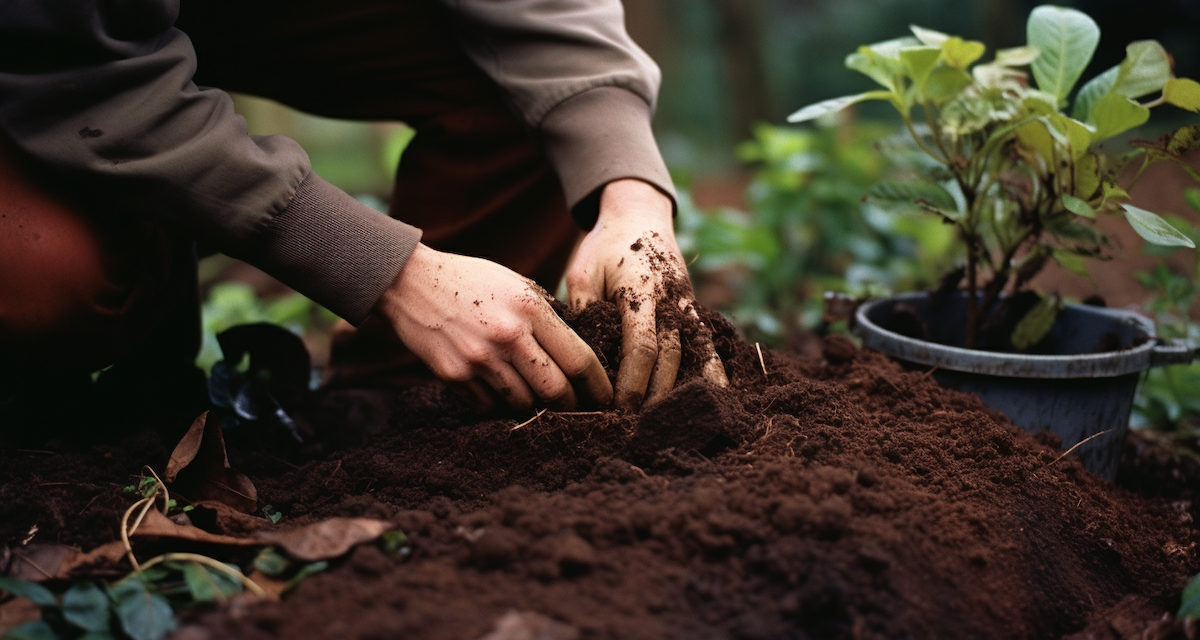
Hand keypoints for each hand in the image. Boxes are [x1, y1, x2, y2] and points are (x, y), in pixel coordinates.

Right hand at [374, 244, 612, 411]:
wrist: (409, 282)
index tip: (606, 397)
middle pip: (556, 391)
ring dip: (536, 408)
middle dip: (572, 406)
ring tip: (541, 403)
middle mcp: (507, 336)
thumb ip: (548, 315)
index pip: (579, 360)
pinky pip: (490, 406)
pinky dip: (501, 406)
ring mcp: (479, 359)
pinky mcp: (454, 376)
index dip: (599, 385)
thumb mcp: (517, 284)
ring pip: (523, 404)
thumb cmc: (472, 281)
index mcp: (530, 309)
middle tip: (579, 410)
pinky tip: (503, 394)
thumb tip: (579, 353)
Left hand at [566, 179, 727, 410]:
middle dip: (654, 394)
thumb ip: (585, 314)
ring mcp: (687, 304)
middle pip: (669, 357)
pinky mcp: (693, 308)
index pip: (641, 345)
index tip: (618, 408)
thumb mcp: (582, 273)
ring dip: (681, 389)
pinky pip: (706, 343)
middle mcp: (671, 299)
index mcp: (641, 290)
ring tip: (670, 422)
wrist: (640, 213)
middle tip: (636, 426)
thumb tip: (581, 361)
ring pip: (693, 353)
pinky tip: (716, 397)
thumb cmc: (604, 245)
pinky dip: (712, 370)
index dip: (632, 381)